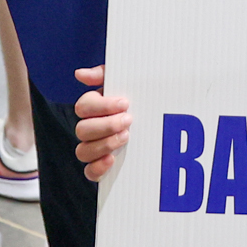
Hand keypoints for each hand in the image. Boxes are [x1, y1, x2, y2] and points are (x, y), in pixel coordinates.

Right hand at [74, 65, 130, 181]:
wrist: (167, 121)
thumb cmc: (141, 98)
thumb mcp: (128, 81)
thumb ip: (104, 74)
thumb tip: (80, 74)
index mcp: (95, 108)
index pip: (83, 107)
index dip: (102, 106)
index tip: (125, 103)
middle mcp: (91, 129)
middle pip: (82, 130)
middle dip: (106, 125)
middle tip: (128, 120)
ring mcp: (95, 149)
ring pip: (83, 151)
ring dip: (103, 144)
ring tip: (126, 137)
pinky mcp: (102, 167)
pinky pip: (89, 172)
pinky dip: (97, 167)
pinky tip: (112, 159)